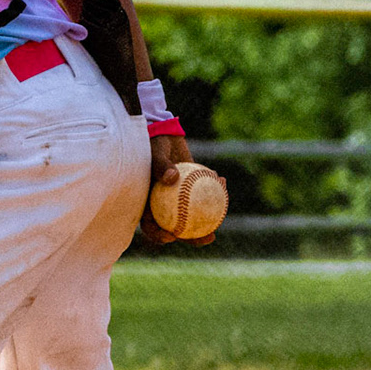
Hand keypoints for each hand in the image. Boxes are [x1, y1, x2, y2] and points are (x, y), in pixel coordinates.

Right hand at [139, 132, 220, 246]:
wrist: (162, 132)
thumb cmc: (152, 144)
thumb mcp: (154, 153)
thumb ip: (160, 165)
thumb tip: (171, 177)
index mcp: (147, 202)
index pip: (151, 225)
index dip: (160, 236)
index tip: (172, 236)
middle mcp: (163, 204)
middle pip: (177, 227)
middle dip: (193, 237)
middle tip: (209, 237)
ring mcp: (178, 198)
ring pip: (193, 213)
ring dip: (209, 217)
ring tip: (223, 216)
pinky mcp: (191, 187)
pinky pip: (203, 193)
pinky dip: (213, 189)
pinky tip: (223, 181)